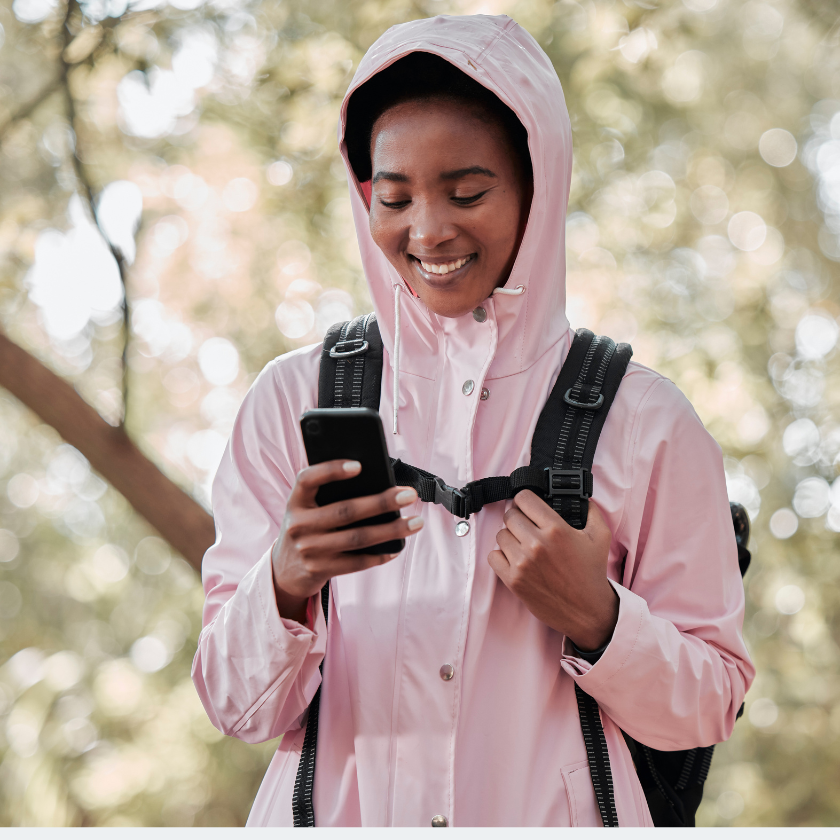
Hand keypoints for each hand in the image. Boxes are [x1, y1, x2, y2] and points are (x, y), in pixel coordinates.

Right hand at [272, 459, 422, 623]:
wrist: (283, 572)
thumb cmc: (307, 528)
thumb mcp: (306, 509)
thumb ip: (327, 496)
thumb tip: (376, 485)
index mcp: (295, 502)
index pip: (308, 479)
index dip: (331, 470)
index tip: (359, 465)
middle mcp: (298, 525)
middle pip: (346, 511)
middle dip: (382, 501)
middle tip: (409, 494)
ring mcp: (309, 550)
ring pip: (358, 538)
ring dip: (392, 530)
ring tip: (415, 522)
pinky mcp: (320, 570)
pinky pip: (357, 562)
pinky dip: (380, 554)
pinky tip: (398, 546)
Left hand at [488, 490, 617, 650]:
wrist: (587, 611)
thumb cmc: (592, 573)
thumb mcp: (600, 536)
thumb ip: (591, 511)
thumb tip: (582, 498)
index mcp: (556, 529)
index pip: (524, 498)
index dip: (526, 499)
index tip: (529, 505)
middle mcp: (536, 544)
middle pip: (510, 515)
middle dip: (518, 518)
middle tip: (527, 526)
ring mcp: (522, 563)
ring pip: (500, 535)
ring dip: (510, 537)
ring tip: (523, 544)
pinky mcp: (513, 580)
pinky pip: (493, 556)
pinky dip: (501, 556)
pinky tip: (514, 558)